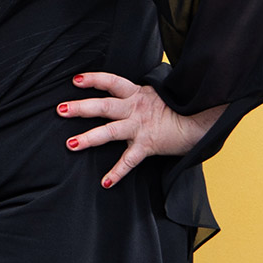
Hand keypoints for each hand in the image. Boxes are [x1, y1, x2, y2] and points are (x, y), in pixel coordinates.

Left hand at [58, 72, 227, 188]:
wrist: (202, 121)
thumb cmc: (177, 107)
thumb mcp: (156, 92)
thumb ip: (135, 92)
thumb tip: (118, 88)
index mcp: (137, 93)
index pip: (113, 82)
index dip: (95, 79)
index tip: (76, 79)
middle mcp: (135, 108)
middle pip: (104, 106)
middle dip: (81, 108)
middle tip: (60, 109)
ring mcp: (140, 127)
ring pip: (110, 131)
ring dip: (88, 138)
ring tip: (70, 144)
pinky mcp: (148, 145)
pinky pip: (129, 161)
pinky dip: (117, 173)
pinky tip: (105, 183)